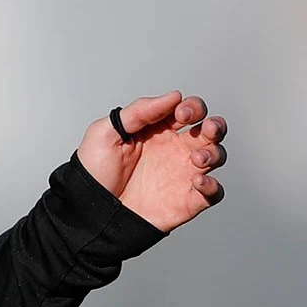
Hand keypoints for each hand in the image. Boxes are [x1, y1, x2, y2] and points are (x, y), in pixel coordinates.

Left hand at [76, 91, 227, 232]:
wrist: (90, 210)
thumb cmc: (94, 170)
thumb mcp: (106, 132)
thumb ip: (139, 111)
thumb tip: (173, 96)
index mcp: (156, 131)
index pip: (187, 111)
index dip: (192, 107)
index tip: (180, 114)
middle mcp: (173, 150)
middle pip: (210, 131)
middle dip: (216, 126)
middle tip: (207, 128)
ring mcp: (181, 174)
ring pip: (216, 157)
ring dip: (214, 153)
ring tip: (196, 158)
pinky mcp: (185, 200)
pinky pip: (213, 193)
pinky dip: (213, 186)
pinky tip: (197, 181)